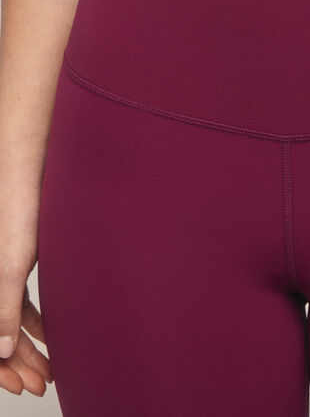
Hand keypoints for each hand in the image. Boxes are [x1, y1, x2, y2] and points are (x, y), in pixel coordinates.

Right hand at [0, 211, 53, 397]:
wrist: (31, 176)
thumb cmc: (16, 214)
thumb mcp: (11, 269)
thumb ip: (5, 310)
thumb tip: (3, 351)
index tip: (19, 385)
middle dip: (15, 363)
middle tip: (40, 383)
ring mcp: (0, 273)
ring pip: (9, 320)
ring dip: (26, 346)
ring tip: (49, 367)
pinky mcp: (15, 262)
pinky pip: (19, 301)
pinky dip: (33, 321)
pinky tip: (51, 336)